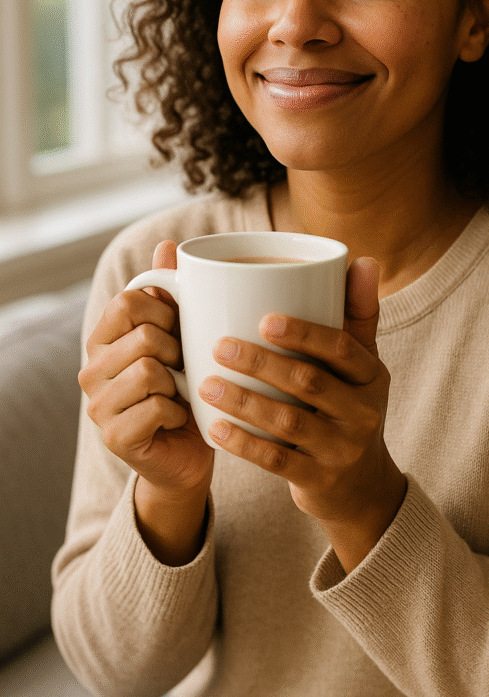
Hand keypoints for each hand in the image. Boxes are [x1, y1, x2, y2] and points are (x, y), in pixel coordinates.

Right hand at [79, 240, 213, 498]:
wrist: (189, 452)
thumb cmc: (187, 387)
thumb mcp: (181, 334)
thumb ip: (170, 292)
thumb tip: (168, 244)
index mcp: (103, 338)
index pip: (129, 301)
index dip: (166, 311)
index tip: (179, 330)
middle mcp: (91, 370)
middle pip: (145, 336)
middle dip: (178, 352)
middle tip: (184, 370)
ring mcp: (97, 406)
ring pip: (150, 371)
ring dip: (180, 383)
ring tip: (181, 393)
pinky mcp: (114, 436)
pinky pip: (156, 406)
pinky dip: (179, 412)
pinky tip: (178, 419)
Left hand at [199, 257, 405, 570]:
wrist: (361, 485)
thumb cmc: (350, 406)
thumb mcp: (362, 364)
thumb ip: (358, 314)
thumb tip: (361, 259)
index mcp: (371, 374)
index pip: (341, 348)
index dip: (304, 332)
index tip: (264, 317)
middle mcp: (363, 411)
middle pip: (309, 382)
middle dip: (261, 363)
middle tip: (220, 346)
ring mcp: (342, 449)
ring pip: (288, 421)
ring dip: (244, 402)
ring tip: (206, 384)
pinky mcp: (318, 479)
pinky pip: (276, 460)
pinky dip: (243, 444)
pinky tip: (214, 428)